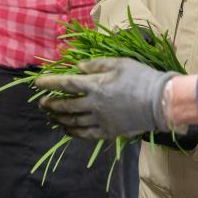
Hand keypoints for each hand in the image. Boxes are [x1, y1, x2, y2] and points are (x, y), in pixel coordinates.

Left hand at [34, 58, 177, 139]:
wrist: (160, 102)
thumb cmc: (141, 78)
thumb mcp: (119, 63)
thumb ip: (96, 65)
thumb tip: (77, 67)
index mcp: (96, 85)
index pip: (66, 84)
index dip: (49, 83)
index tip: (37, 83)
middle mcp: (94, 104)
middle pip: (65, 105)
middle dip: (50, 104)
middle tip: (42, 103)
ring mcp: (100, 120)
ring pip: (72, 121)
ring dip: (58, 118)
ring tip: (50, 116)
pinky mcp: (107, 132)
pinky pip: (84, 134)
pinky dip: (72, 132)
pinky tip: (66, 129)